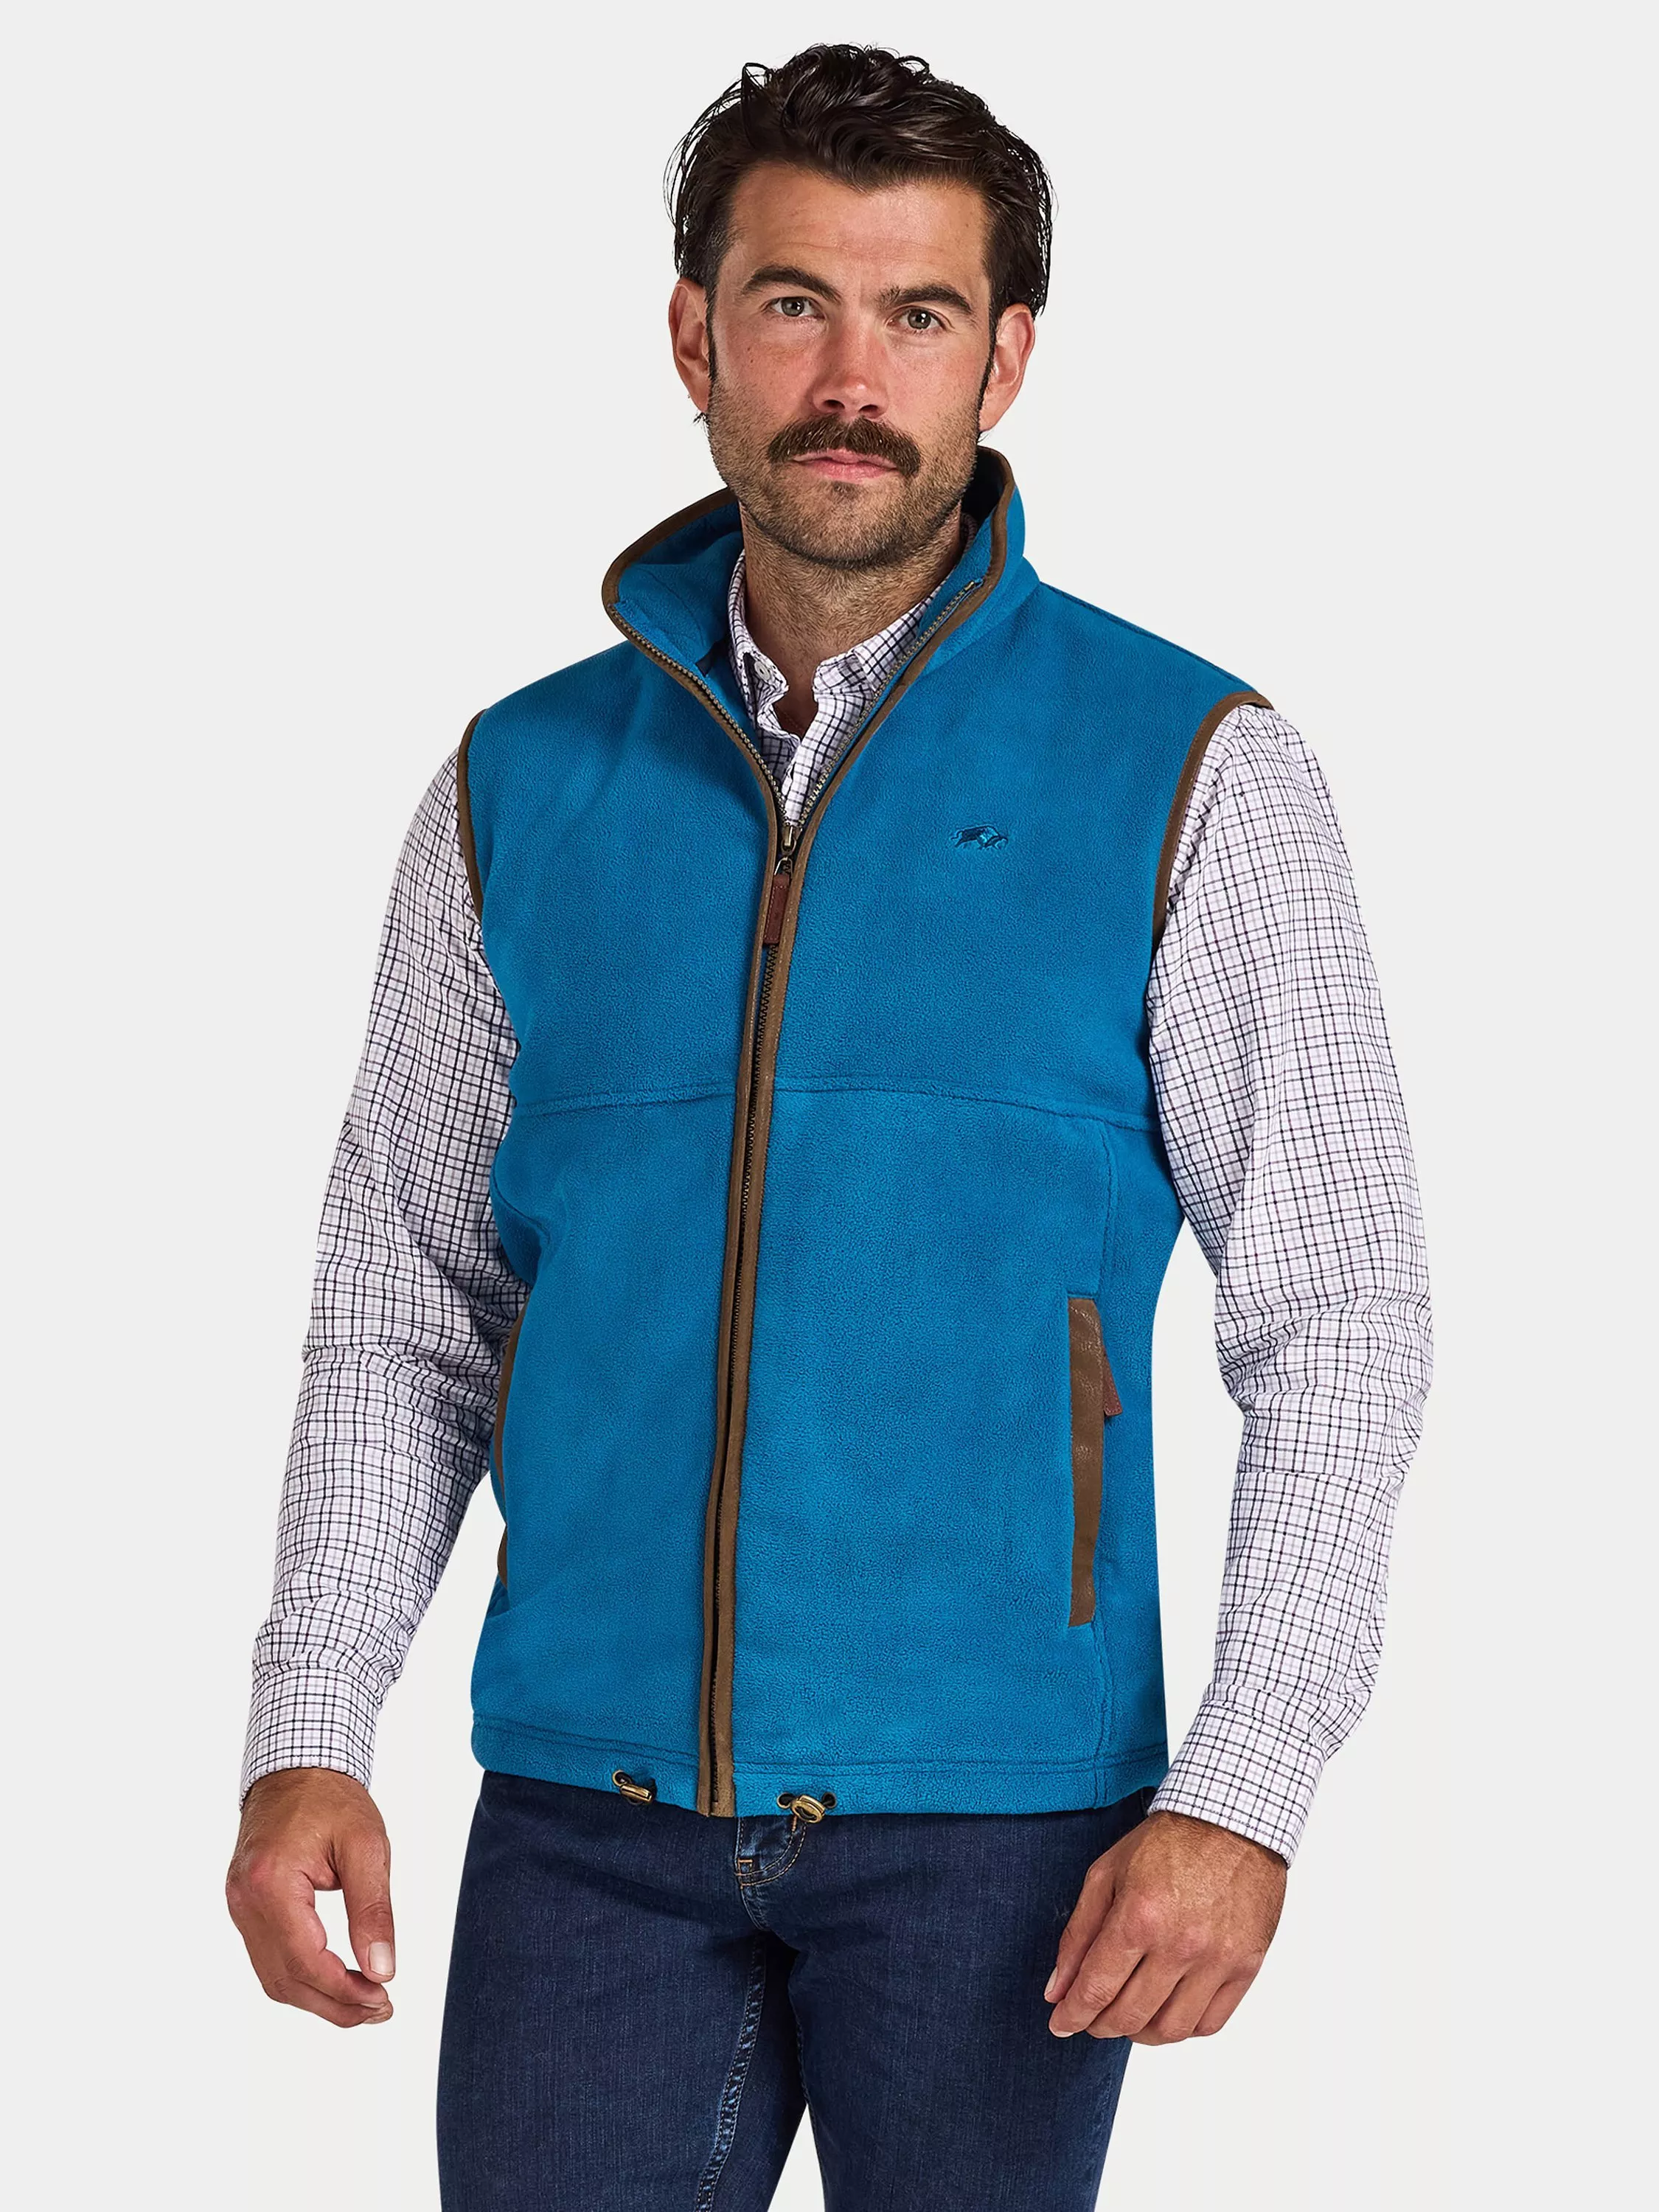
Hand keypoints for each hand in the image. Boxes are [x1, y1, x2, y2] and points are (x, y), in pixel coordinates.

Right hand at [227, 1768, 396, 2028]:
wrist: (296, 1768)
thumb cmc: (331, 1799)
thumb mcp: (366, 1846)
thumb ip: (373, 1909)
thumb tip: (382, 1971)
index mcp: (270, 1882)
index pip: (305, 1959)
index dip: (344, 1990)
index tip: (383, 1999)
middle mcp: (245, 1901)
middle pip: (286, 1979)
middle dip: (335, 2004)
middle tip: (381, 2009)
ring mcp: (239, 1906)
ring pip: (274, 1977)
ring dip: (319, 1998)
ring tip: (365, 2001)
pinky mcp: (245, 1908)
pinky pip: (269, 1958)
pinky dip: (303, 1977)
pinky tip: (337, 1979)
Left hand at [1044, 1808, 1285, 2044]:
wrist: (1233, 1820)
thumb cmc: (1167, 1842)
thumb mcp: (1107, 1873)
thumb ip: (1078, 1934)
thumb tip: (1057, 1989)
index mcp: (1140, 1916)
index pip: (1096, 1989)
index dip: (1072, 2014)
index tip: (1059, 2023)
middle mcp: (1180, 1944)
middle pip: (1130, 2016)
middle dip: (1099, 2025)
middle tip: (1089, 2018)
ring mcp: (1217, 1960)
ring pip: (1170, 2030)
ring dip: (1139, 2033)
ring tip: (1127, 2018)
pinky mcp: (1246, 1967)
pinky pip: (1209, 2023)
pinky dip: (1181, 2029)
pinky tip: (1165, 2011)